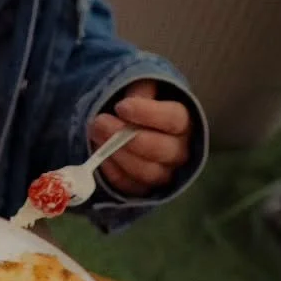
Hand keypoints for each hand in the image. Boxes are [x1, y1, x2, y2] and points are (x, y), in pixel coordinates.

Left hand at [88, 78, 191, 195]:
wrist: (131, 129)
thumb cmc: (140, 106)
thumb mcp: (142, 90)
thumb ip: (140, 92)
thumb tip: (127, 105)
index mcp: (184, 123)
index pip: (173, 119)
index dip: (148, 114)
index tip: (121, 106)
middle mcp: (179, 152)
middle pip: (160, 149)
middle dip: (127, 137)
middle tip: (100, 122)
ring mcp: (164, 175)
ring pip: (146, 171)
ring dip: (118, 155)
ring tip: (96, 136)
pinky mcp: (145, 190)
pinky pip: (129, 185)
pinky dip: (113, 171)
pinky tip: (100, 156)